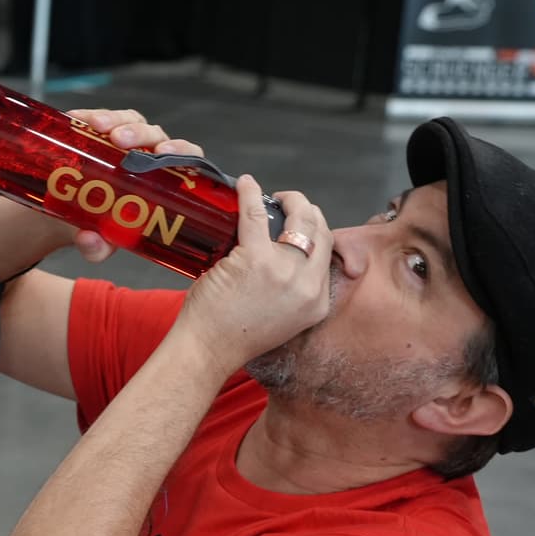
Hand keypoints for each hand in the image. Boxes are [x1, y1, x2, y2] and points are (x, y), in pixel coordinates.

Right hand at [63, 108, 205, 263]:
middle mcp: (148, 154)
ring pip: (129, 120)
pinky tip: (75, 119)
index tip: (165, 152)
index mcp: (162, 178)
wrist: (72, 215)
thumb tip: (88, 241)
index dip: (180, 150)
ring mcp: (124, 140)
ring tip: (96, 126)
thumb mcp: (102, 241)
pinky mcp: (98, 133)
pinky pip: (98, 118)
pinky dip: (87, 116)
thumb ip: (99, 247)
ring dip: (114, 120)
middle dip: (139, 134)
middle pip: (154, 135)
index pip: (184, 157)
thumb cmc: (101, 224)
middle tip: (119, 140)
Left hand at [172, 178, 330, 372]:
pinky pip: (257, 214)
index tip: (299, 225)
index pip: (327, 253)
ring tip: (272, 196)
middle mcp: (307, 285)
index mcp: (317, 301)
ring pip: (299, 219)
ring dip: (289, 200)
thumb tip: (285, 260)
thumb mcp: (281, 318)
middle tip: (287, 204)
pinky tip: (246, 184)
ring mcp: (284, 270)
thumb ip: (291, 292)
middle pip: (320, 231)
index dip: (315, 232)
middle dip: (307, 211)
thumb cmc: (233, 336)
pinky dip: (251, 195)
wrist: (207, 351)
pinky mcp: (255, 259)